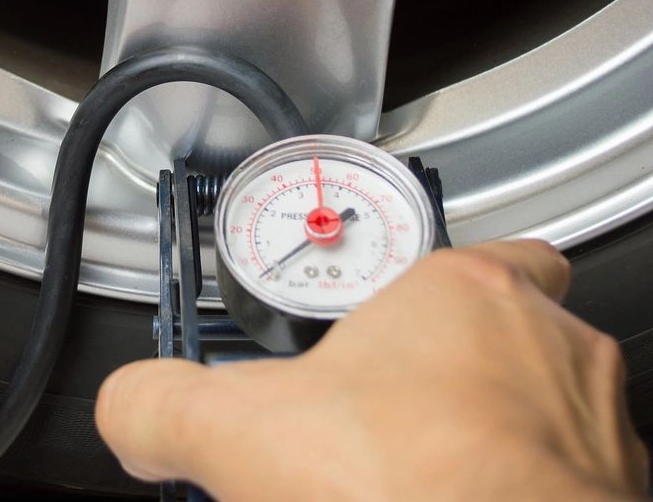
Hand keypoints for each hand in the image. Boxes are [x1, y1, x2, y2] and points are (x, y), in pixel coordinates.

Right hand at [97, 241, 648, 499]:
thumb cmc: (416, 486)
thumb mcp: (236, 430)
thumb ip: (163, 406)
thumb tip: (129, 412)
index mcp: (465, 297)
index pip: (494, 254)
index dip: (448, 289)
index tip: (402, 321)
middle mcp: (552, 350)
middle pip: (514, 340)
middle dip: (460, 378)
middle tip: (396, 422)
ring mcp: (600, 429)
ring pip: (551, 416)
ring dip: (499, 441)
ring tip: (428, 477)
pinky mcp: (622, 499)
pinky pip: (576, 483)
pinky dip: (527, 493)